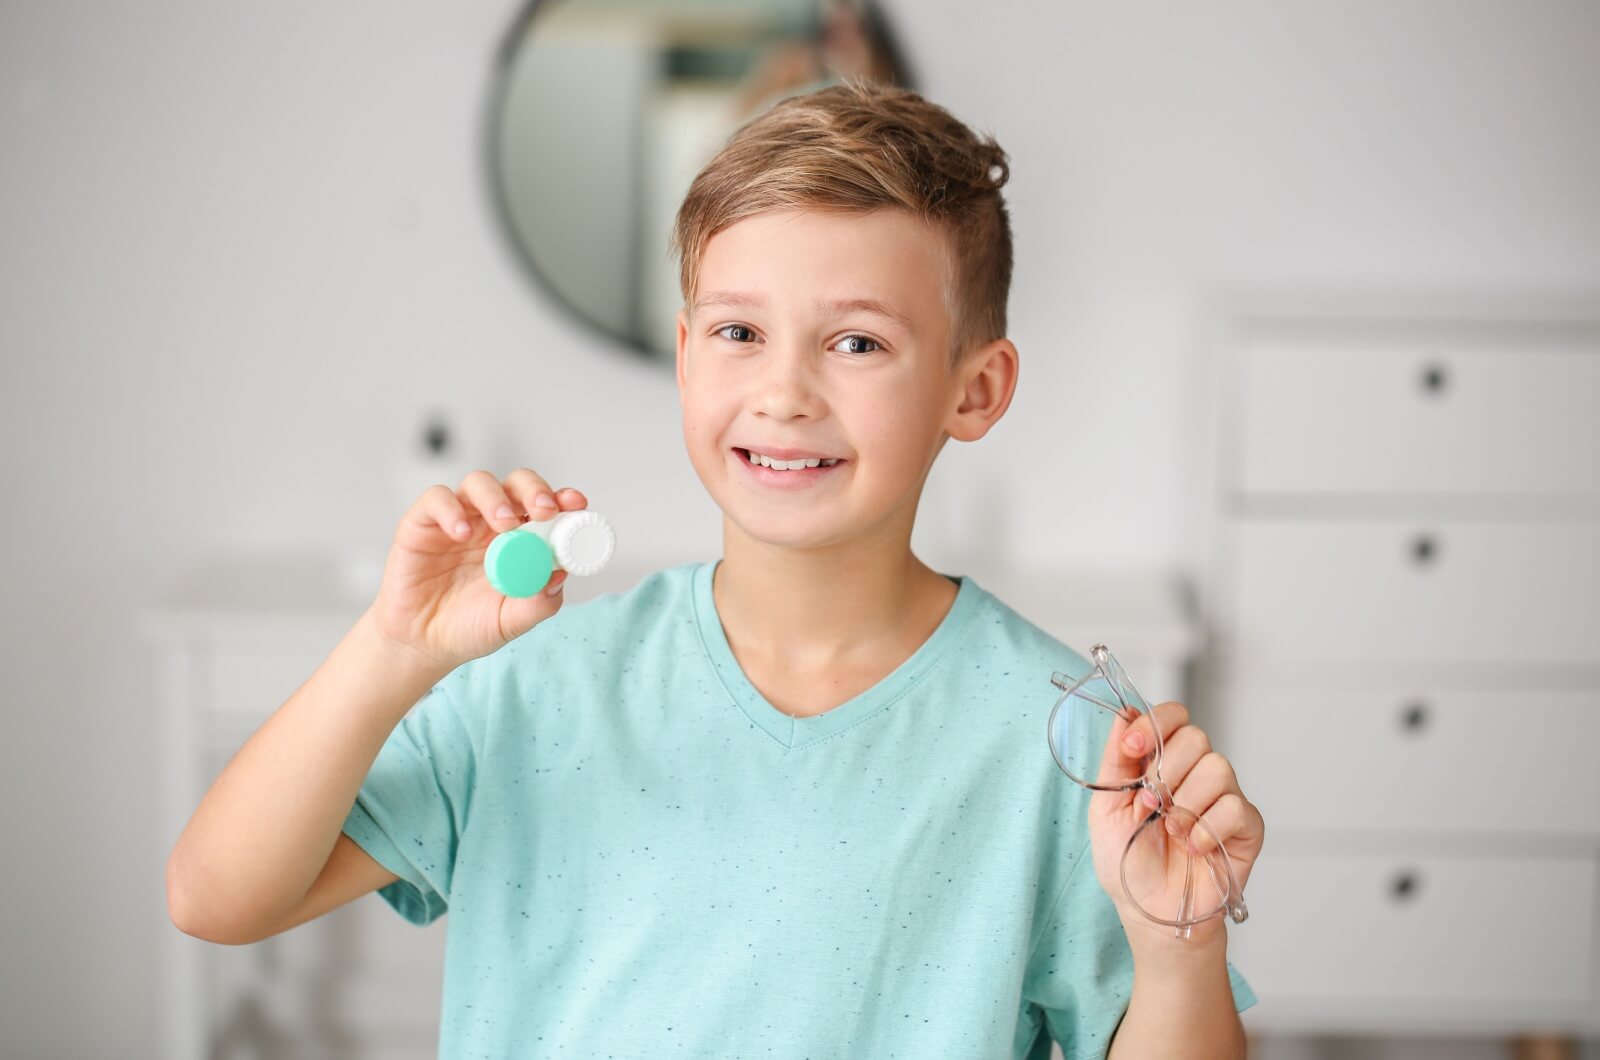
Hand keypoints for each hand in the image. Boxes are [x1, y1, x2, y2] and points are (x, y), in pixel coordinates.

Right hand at [366, 468, 588, 672]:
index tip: (577, 505)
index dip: (563, 499)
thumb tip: (560, 574)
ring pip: (479, 483)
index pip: (545, 507)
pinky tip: (461, 534)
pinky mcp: (422, 523)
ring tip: (504, 524)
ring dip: (497, 497)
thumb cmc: (469, 627)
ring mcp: (458, 519)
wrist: (421, 643)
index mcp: (521, 539)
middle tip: (544, 510)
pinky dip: (451, 510)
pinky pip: (436, 500)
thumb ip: (539, 602)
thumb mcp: (512, 621)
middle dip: (535, 490)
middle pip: (517, 484)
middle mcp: (491, 522)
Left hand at [1086, 701, 1264, 949]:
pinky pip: (1234, 807)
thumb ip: (1116, 759)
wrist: (1149, 910)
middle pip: (1196, 737)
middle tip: (1151, 804)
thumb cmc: (1126, 859)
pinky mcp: (1246, 826)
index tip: (1134, 747)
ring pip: (1217, 768)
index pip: (1173, 717)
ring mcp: (1223, 798)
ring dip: (1185, 803)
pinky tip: (1192, 848)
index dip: (1155, 724)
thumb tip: (1124, 714)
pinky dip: (1206, 829)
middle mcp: (1196, 773)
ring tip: (1170, 831)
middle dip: (1167, 770)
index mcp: (1162, 762)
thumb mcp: (1105, 806)